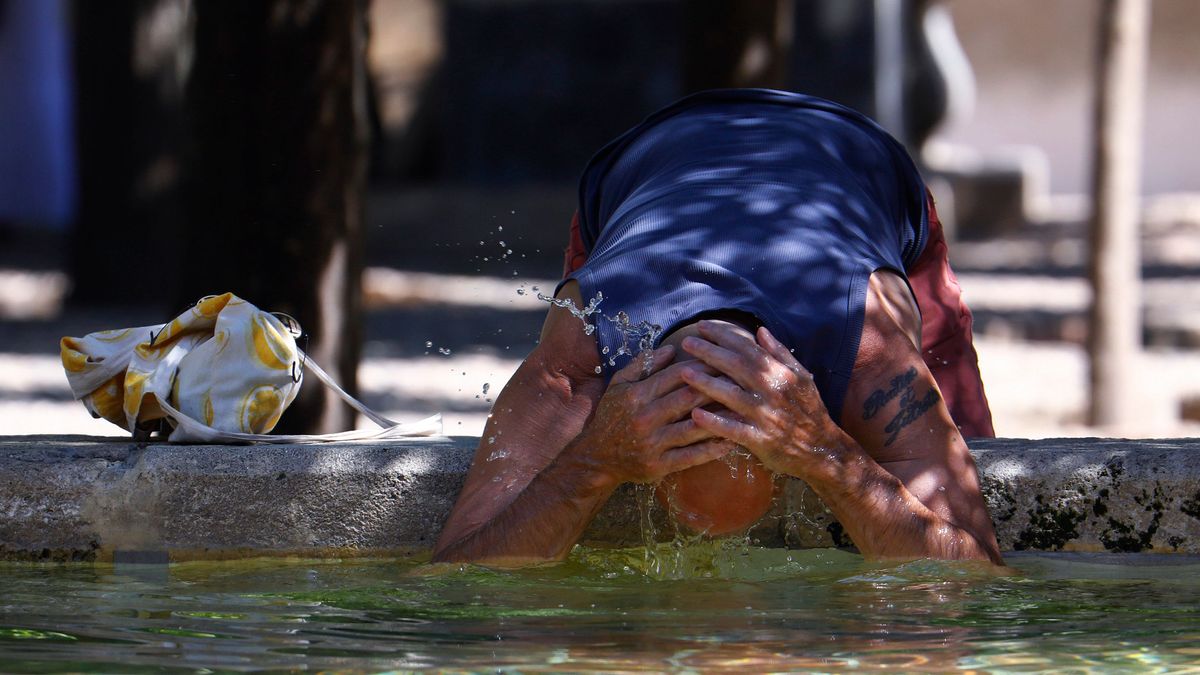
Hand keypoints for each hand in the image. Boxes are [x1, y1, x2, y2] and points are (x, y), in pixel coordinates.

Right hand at [570, 344, 734, 485]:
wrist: (596, 457)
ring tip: (743, 411)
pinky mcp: (658, 466)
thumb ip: (643, 365)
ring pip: (694, 428)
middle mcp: (644, 418)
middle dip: (717, 388)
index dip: (703, 367)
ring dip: (721, 419)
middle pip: (689, 399)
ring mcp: (652, 443)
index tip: (723, 361)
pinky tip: (730, 442)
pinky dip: (712, 449)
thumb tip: (671, 349)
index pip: (676, 375)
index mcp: (636, 395)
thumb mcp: (619, 385)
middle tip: (741, 381)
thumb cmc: (611, 416)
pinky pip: (691, 456)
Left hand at [679, 321, 854, 480]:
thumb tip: (760, 331)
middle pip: (735, 366)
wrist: (822, 449)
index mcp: (780, 373)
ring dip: (706, 383)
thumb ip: (780, 353)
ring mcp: (765, 415)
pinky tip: (696, 415)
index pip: (748, 348)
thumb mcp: (802, 377)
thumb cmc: (809, 411)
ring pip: (731, 395)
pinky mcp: (760, 439)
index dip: (724, 335)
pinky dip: (715, 422)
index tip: (703, 326)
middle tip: (686, 342)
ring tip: (684, 373)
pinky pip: (734, 429)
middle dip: (709, 352)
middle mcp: (772, 391)